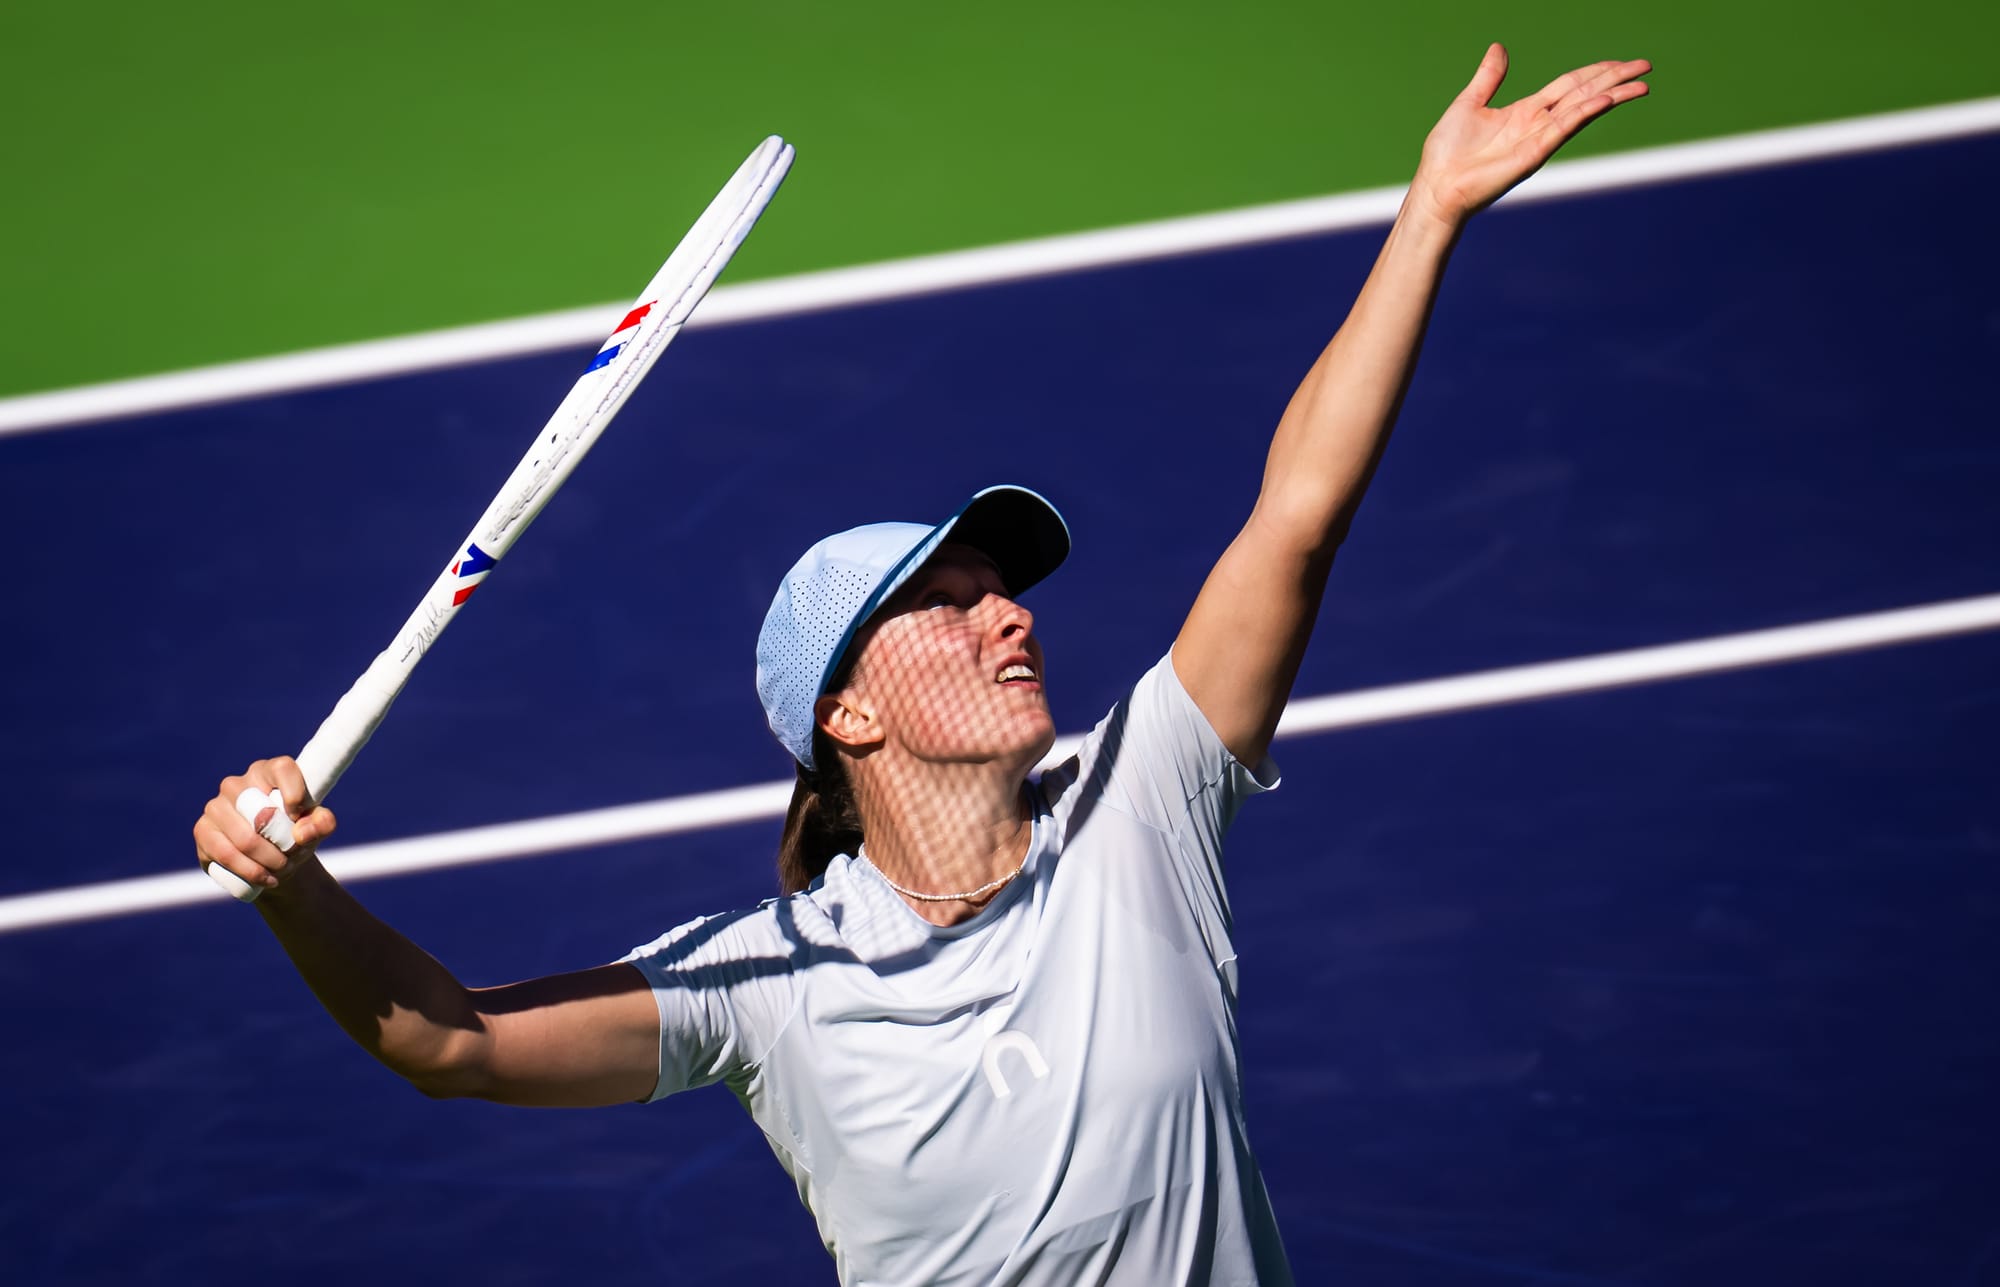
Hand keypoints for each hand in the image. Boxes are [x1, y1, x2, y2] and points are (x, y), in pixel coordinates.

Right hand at [193, 757, 337, 892]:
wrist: (273, 861)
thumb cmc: (296, 835)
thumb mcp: (317, 828)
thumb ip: (322, 823)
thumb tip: (301, 832)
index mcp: (268, 772)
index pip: (282, 769)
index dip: (295, 791)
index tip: (300, 815)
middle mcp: (237, 785)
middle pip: (261, 812)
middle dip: (282, 843)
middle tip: (292, 856)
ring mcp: (215, 806)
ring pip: (244, 839)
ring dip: (268, 861)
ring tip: (281, 869)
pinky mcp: (202, 830)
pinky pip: (225, 853)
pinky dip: (249, 871)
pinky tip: (264, 878)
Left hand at [1410, 44, 1649, 228]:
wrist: (1436, 187)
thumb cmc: (1446, 153)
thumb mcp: (1469, 103)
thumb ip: (1488, 78)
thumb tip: (1498, 48)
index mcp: (1525, 111)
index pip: (1569, 86)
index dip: (1596, 72)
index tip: (1621, 63)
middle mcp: (1537, 124)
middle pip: (1584, 94)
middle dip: (1615, 79)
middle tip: (1646, 66)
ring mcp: (1538, 140)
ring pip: (1582, 110)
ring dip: (1612, 95)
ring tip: (1641, 84)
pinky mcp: (1531, 155)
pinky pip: (1563, 129)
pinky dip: (1584, 113)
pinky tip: (1605, 100)